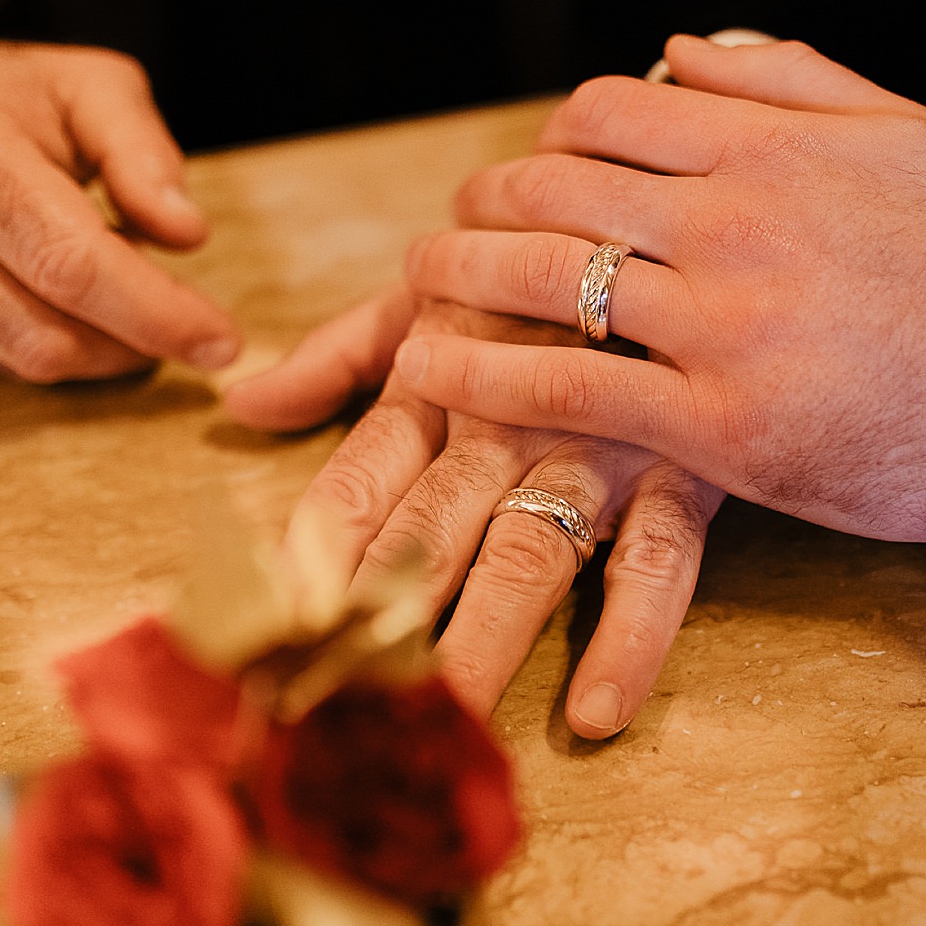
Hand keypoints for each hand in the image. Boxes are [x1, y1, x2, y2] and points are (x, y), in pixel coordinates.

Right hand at [0, 35, 240, 379]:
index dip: (152, 312)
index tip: (220, 341)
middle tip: (187, 324)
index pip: (66, 259)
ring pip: (18, 359)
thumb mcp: (86, 89)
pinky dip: (54, 347)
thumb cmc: (6, 100)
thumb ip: (141, 152)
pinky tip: (71, 304)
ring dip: (97, 349)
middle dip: (133, 344)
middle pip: (40, 331)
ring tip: (124, 294)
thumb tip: (186, 233)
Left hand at [226, 291, 722, 735]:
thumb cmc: (535, 257)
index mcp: (434, 386)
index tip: (258, 653)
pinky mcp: (682, 466)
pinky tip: (595, 711)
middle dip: (376, 633)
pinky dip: (629, 635)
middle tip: (329, 718)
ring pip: (527, 556)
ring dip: (483, 645)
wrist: (672, 199)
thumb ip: (340, 354)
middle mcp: (502, 423)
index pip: (353, 491)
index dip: (305, 571)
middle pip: (426, 540)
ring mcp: (594, 446)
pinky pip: (657, 561)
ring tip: (448, 727)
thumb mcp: (434, 292)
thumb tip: (243, 404)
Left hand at [395, 36, 925, 579]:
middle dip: (481, 204)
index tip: (529, 170)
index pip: (608, 113)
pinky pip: (569, 390)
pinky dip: (487, 378)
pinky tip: (438, 375)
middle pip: (554, 189)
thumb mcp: (912, 139)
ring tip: (416, 294)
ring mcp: (724, 324)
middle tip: (450, 230)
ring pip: (545, 281)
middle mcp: (736, 221)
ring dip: (456, 280)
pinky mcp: (724, 427)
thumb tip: (680, 48)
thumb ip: (793, 80)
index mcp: (775, 147)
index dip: (546, 138)